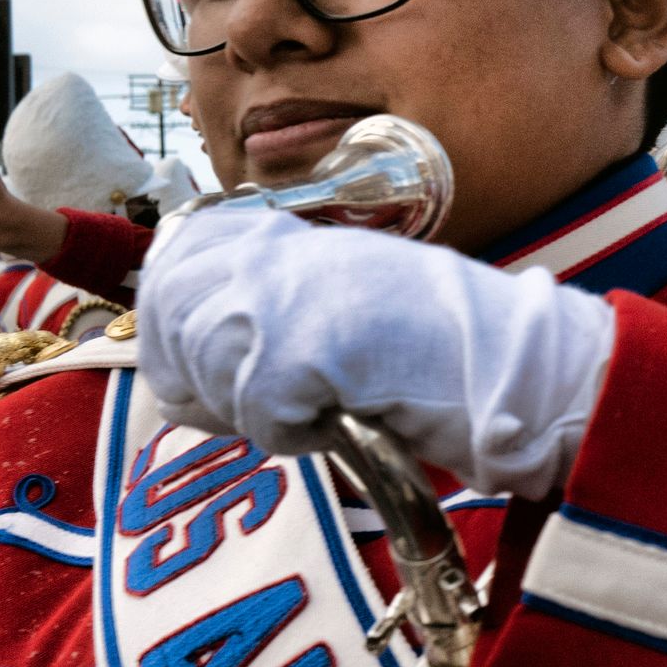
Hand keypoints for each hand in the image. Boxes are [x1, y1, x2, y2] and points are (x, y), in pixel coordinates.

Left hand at [138, 204, 615, 498]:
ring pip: (201, 371)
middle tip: (250, 404)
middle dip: (192, 375)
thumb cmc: (428, 339)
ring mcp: (277, 299)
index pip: (169, 259)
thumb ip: (262, 299)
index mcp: (278, 233)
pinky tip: (335, 419)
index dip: (167, 319)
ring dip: (245, 408)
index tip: (198, 362)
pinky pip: (253, 416)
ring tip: (307, 407)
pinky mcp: (293, 354)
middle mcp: (269, 254)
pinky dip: (291, 434)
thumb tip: (183, 342)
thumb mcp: (334, 291)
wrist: (501, 358)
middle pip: (164, 319)